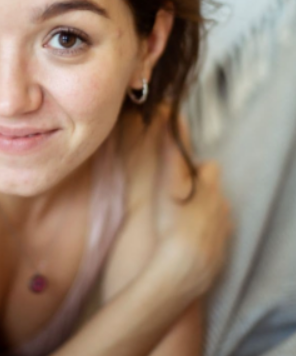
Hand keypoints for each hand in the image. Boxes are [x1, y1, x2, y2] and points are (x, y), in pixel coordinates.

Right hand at [150, 128, 232, 299]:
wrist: (180, 272)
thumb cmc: (171, 224)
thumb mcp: (168, 184)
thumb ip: (172, 151)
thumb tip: (174, 118)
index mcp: (211, 189)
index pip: (210, 168)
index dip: (194, 170)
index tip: (179, 177)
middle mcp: (223, 208)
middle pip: (214, 192)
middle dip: (199, 192)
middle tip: (175, 201)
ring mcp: (223, 232)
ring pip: (216, 214)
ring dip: (202, 214)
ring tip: (179, 223)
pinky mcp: (221, 253)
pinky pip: (214, 237)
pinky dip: (203, 236)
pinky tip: (186, 241)